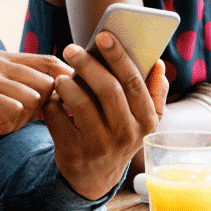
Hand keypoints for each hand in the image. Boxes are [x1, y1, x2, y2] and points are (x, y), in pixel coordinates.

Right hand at [0, 50, 72, 156]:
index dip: (63, 82)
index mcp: (2, 58)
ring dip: (19, 120)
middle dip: (38, 108)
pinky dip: (5, 126)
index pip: (48, 61)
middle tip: (14, 119)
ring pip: (30, 98)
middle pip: (44, 82)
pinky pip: (11, 111)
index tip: (62, 105)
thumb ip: (27, 93)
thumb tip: (64, 97)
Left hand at [43, 32, 167, 199]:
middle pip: (107, 89)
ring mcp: (100, 146)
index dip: (118, 56)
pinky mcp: (74, 153)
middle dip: (87, 63)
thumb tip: (158, 63)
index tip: (103, 35)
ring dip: (66, 84)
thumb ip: (152, 91)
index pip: (134, 82)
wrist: (95, 175)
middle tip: (70, 48)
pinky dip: (52, 103)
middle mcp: (127, 135)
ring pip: (80, 103)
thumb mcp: (141, 119)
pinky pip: (57, 117)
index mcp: (147, 121)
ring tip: (60, 78)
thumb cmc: (118, 132)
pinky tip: (53, 100)